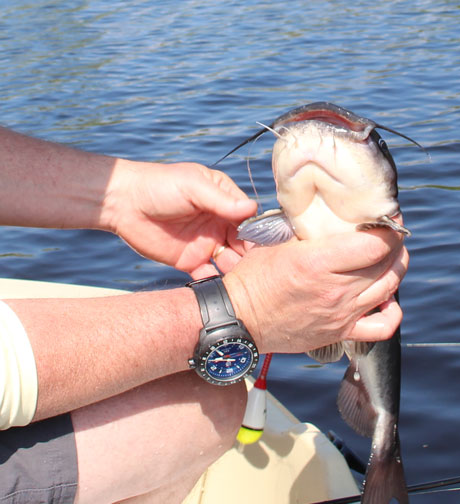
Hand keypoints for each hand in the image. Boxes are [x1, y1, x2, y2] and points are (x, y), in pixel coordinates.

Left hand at [102, 160, 257, 277]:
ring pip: (231, 262)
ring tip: (247, 285)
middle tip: (261, 272)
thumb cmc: (159, 185)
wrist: (121, 203)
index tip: (270, 249)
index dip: (261, 234)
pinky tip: (224, 293)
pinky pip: (209, 276)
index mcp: (225, 202)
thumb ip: (222, 200)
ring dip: (238, 273)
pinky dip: (217, 285)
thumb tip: (252, 208)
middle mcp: (220, 224)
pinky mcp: (190, 261)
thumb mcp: (193, 187)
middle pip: (245, 245)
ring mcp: (206, 244)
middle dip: (253, 258)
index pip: (250, 220)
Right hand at [223, 228, 408, 353]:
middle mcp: (335, 289)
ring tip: (391, 258)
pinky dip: (392, 312)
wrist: (239, 319)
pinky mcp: (341, 332)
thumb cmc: (254, 278)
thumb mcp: (276, 241)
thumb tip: (331, 212)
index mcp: (318, 261)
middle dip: (395, 245)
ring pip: (388, 289)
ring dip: (396, 270)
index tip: (390, 218)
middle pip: (386, 264)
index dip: (390, 229)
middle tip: (391, 234)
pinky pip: (382, 327)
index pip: (375, 244)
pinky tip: (387, 298)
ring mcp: (341, 313)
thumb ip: (307, 228)